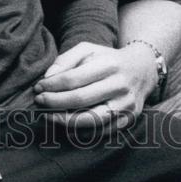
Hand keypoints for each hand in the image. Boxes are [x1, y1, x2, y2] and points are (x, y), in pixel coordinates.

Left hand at [33, 41, 156, 128]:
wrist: (142, 70)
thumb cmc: (107, 59)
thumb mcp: (88, 50)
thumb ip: (65, 59)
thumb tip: (47, 78)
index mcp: (109, 65)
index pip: (73, 78)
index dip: (52, 85)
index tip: (38, 88)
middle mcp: (119, 85)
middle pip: (80, 99)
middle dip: (54, 103)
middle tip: (39, 102)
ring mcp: (126, 105)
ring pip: (91, 120)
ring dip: (65, 121)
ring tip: (49, 116)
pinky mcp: (128, 120)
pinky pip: (101, 132)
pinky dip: (81, 132)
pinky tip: (66, 126)